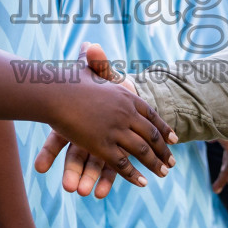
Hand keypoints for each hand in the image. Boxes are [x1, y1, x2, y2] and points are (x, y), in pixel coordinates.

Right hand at [34, 43, 176, 197]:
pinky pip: (122, 163)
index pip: (150, 114)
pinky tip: (143, 182)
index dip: (162, 127)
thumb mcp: (85, 68)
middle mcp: (126, 113)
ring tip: (165, 173)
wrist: (55, 91)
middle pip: (150, 135)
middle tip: (172, 161)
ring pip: (141, 151)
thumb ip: (93, 61)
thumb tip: (90, 45)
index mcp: (125, 96)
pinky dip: (133, 174)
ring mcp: (115, 130)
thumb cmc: (68, 80)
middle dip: (163, 150)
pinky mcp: (103, 146)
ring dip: (155, 163)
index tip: (173, 138)